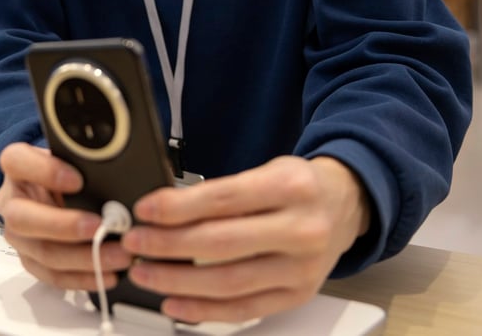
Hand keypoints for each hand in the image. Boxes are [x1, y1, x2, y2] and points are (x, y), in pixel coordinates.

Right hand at [0, 142, 132, 290]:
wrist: (50, 190)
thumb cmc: (64, 170)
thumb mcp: (70, 158)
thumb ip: (84, 164)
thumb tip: (116, 177)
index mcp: (15, 166)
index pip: (17, 162)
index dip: (45, 172)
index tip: (78, 181)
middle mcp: (10, 202)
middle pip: (23, 218)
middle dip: (64, 226)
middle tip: (100, 226)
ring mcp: (17, 235)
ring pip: (42, 252)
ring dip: (82, 258)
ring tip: (117, 255)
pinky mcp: (30, 260)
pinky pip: (52, 275)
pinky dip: (82, 277)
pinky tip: (107, 274)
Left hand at [122, 156, 369, 323]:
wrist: (345, 207)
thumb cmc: (296, 187)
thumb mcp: (267, 171)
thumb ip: (222, 191)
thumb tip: (162, 211)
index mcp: (290, 187)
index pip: (223, 199)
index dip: (177, 207)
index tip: (144, 211)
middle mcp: (301, 229)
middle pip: (221, 243)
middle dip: (168, 245)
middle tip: (135, 242)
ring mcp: (302, 268)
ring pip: (228, 282)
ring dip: (177, 281)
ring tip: (145, 272)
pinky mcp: (297, 295)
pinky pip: (243, 309)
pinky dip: (204, 311)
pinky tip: (174, 303)